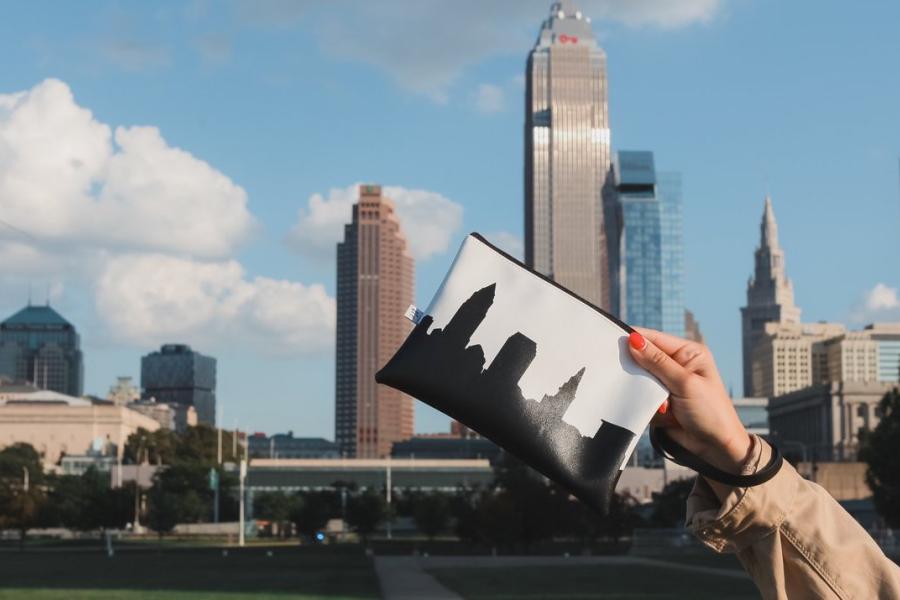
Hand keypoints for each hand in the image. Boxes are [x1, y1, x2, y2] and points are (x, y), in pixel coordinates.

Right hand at [627, 327, 751, 474]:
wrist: (716, 448)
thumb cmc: (711, 412)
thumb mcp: (684, 383)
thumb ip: (657, 361)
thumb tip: (633, 340)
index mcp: (687, 353)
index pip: (654, 339)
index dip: (633, 340)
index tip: (611, 342)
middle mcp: (676, 365)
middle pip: (643, 358)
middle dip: (640, 372)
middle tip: (643, 383)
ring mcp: (667, 384)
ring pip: (640, 380)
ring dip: (646, 393)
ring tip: (665, 406)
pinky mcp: (660, 400)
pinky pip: (641, 397)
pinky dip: (647, 406)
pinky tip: (665, 415)